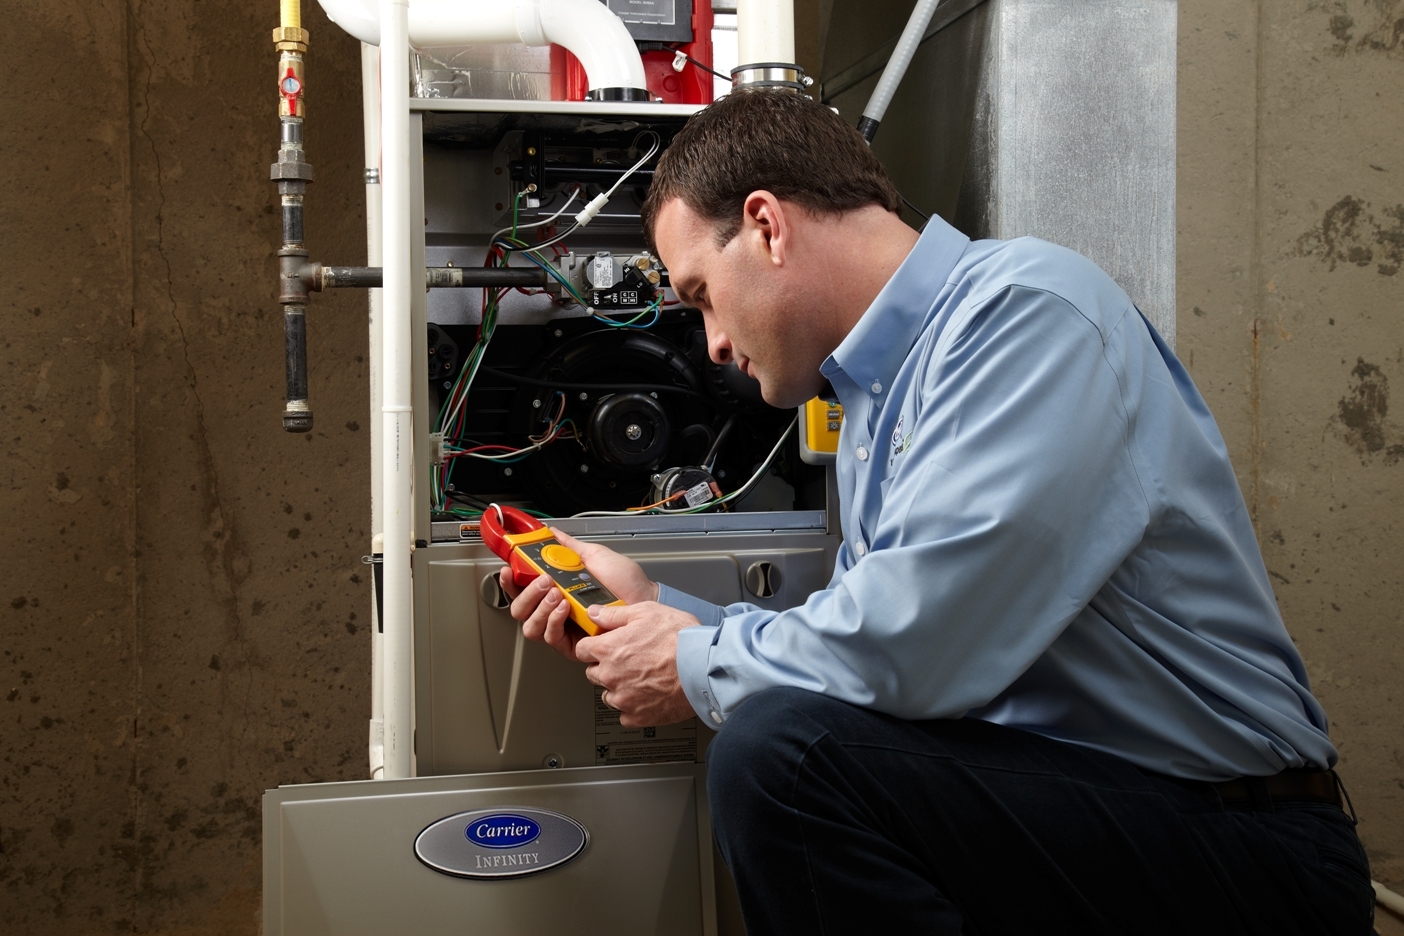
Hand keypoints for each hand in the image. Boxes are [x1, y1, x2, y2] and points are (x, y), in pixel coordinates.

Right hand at [501, 528, 657, 659]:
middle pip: (520, 610)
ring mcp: (562, 628)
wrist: (643, 598)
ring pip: (530, 626)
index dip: (510, 581)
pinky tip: (564, 607)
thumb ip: (569, 547)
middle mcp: (554, 611)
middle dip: (528, 594)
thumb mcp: (593, 556)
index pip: (522, 589)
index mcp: (555, 589)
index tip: (509, 569)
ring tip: (557, 593)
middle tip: (544, 580)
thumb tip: (552, 533)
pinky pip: (551, 637)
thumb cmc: (624, 581)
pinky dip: (553, 621)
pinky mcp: (573, 645)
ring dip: (540, 607)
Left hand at [576, 602, 698, 726]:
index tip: (602, 646)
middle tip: (628, 660)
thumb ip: (614, 614)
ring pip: (608, 695)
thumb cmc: (680, 639)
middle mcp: (611, 676)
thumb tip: (594, 613)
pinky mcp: (638, 716)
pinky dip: (633, 708)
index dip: (593, 646)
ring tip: (640, 678)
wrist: (704, 667)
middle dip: (605, 666)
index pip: (582, 650)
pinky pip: (625, 716)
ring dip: (618, 688)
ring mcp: (623, 699)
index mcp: (608, 649)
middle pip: (593, 673)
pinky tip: (646, 696)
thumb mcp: (647, 612)